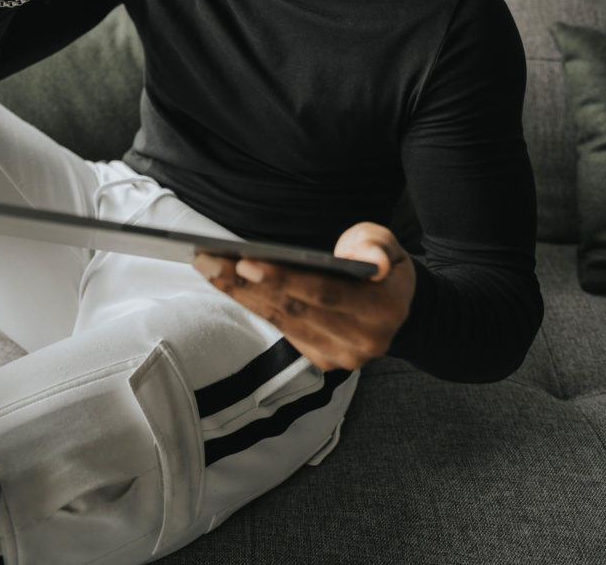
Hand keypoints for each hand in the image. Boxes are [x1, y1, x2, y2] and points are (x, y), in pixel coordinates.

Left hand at [193, 222, 415, 371]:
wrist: (397, 309)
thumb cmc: (383, 265)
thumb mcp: (388, 244)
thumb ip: (378, 246)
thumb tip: (370, 260)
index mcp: (383, 309)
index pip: (324, 293)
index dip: (284, 279)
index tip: (246, 261)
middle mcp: (362, 341)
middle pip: (294, 309)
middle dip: (246, 284)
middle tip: (208, 260)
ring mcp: (341, 356)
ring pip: (282, 321)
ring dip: (241, 294)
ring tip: (208, 267)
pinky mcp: (323, 360)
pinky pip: (282, 330)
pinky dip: (253, 305)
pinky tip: (229, 284)